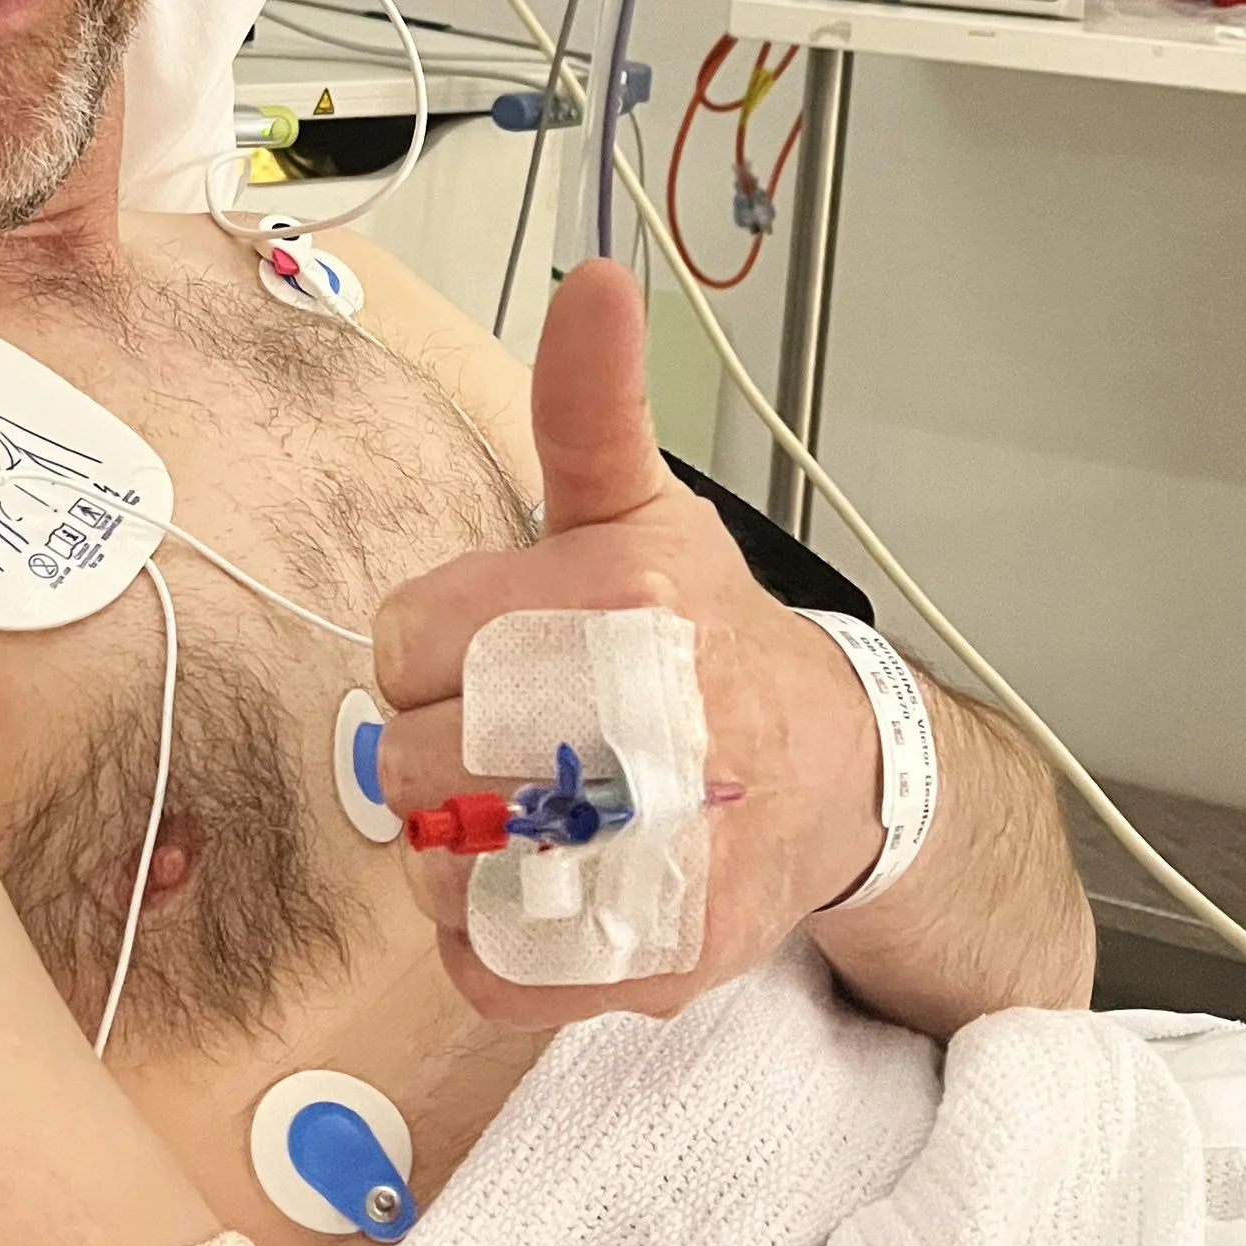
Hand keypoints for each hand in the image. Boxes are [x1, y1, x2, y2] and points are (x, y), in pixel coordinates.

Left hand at [372, 259, 884, 1024]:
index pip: (407, 638)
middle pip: (414, 759)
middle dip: (442, 750)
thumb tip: (595, 278)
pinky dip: (487, 942)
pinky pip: (492, 967)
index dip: (433, 651)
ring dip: (456, 851)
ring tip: (527, 815)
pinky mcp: (657, 960)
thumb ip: (591, 404)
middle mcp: (646, 723)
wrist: (838, 780)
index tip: (493, 655)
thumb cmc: (709, 639)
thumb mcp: (642, 509)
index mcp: (620, 598)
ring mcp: (656, 856)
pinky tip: (539, 891)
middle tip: (513, 740)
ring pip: (441, 867)